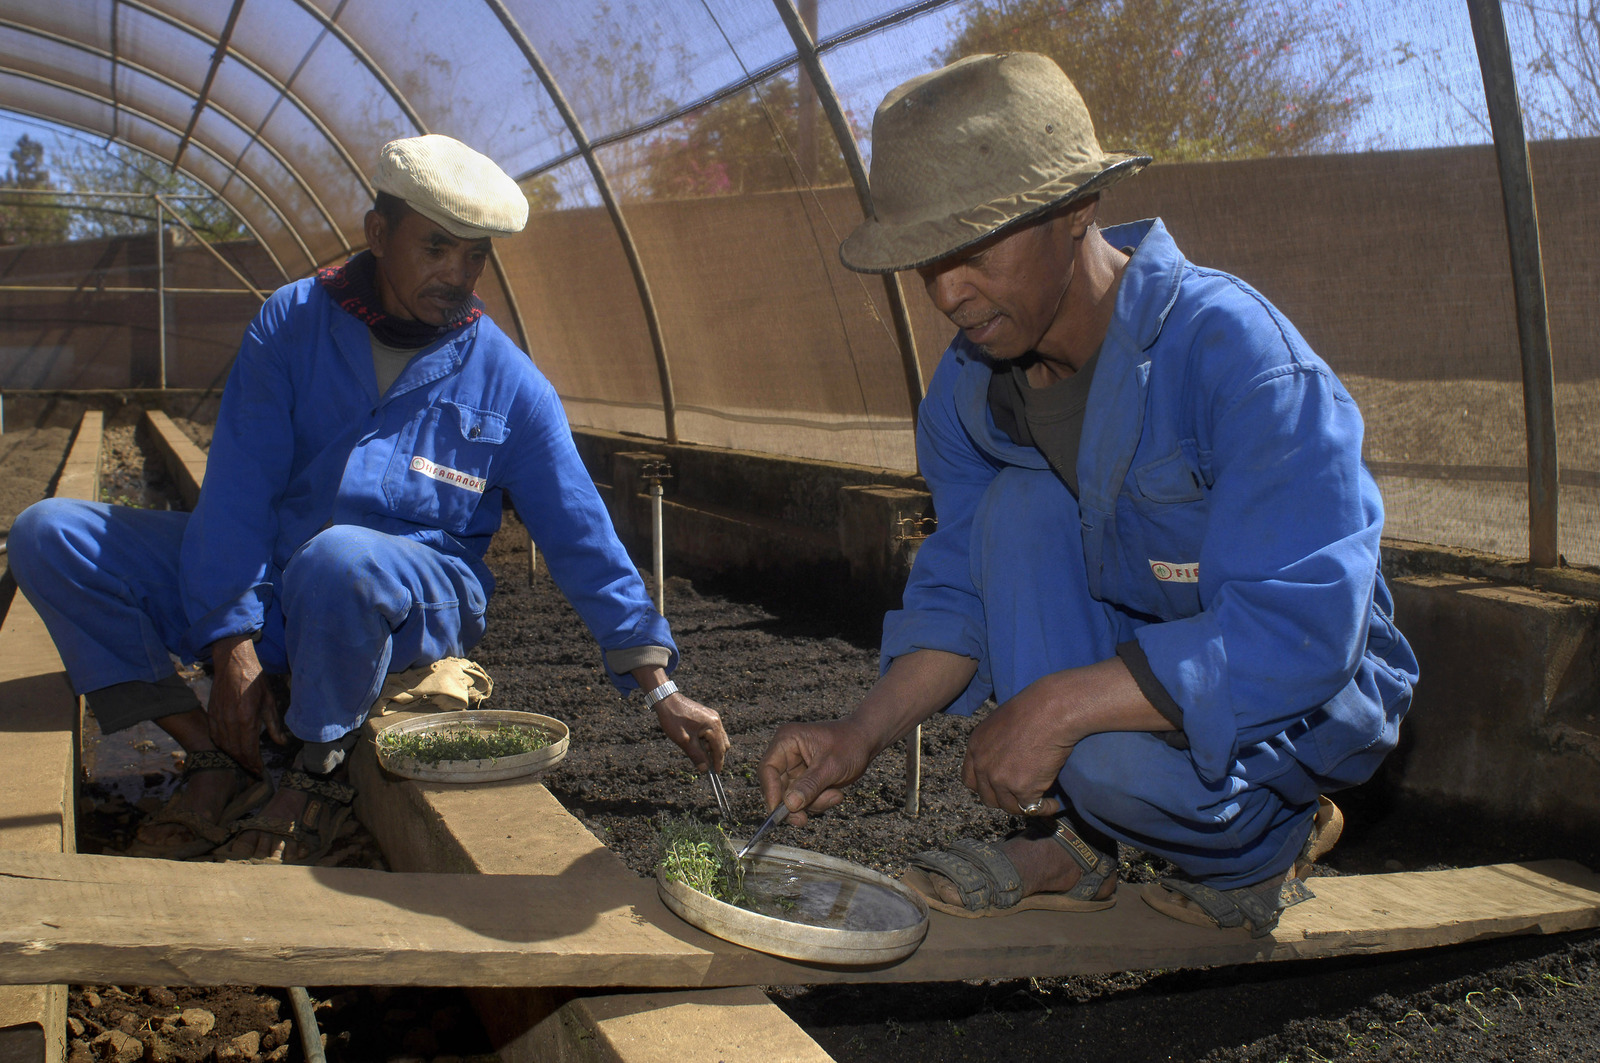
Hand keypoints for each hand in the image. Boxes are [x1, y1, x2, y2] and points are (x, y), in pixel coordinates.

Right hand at [206, 635, 287, 775]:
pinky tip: (231, 749)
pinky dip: (223, 746)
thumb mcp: (269, 702)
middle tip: (253, 771)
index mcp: (247, 718)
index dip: (254, 763)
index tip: (259, 771)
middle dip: (245, 763)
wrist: (233, 663)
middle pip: (236, 751)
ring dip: (234, 757)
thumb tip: (282, 743)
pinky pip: (216, 737)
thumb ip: (274, 725)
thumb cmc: (255, 680)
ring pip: (225, 746)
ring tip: (245, 762)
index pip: (249, 749)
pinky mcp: (211, 714)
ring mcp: (218, 718)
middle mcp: (230, 721)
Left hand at [655, 692, 728, 772]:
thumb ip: (696, 756)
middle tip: (703, 762)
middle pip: (722, 744)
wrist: (667, 701)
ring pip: (718, 738)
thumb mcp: (684, 741)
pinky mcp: (708, 715)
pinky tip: (696, 741)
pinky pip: (713, 731)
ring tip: (695, 749)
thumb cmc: (674, 720)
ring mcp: (713, 717)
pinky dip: (708, 740)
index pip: (720, 749)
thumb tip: (705, 770)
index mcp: (713, 726)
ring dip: (710, 747)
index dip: (718, 763)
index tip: (715, 774)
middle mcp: (716, 720)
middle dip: (714, 755)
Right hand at [758, 718, 875, 826]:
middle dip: (794, 804)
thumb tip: (789, 805)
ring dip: (812, 803)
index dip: (770, 792)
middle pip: (776, 787)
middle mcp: (786, 754)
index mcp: (787, 741)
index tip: (778, 812)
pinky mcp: (804, 779)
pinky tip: (834, 793)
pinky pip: (803, 799)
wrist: (866, 742)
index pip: (768, 769)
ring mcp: (795, 768)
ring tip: (834, 795)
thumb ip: (809, 785)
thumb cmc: (850, 744)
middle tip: (803, 820)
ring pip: (791, 797)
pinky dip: (818, 802)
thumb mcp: (831, 766)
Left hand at [962, 671, 1081, 815]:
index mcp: (976, 747)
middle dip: (1003, 800)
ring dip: (1023, 806)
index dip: (984, 787)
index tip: (997, 789)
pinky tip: (1052, 804)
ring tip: (1039, 802)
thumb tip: (1007, 758)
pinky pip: (1031, 809)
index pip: (969, 779)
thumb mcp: (1001, 722)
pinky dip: (1044, 809)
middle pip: (987, 797)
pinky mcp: (1022, 789)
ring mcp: (1000, 779)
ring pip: (1009, 806)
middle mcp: (983, 765)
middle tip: (1019, 796)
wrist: (1050, 711)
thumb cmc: (1034, 709)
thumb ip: (997, 743)